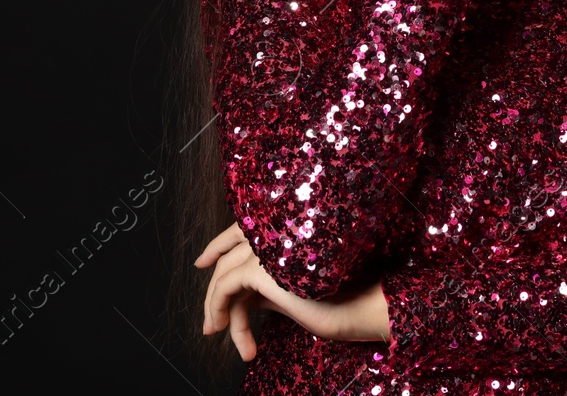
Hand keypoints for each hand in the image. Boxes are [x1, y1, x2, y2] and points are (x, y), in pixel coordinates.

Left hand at [195, 222, 391, 359]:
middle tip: (211, 325)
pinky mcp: (261, 266)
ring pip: (225, 274)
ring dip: (218, 309)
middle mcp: (275, 233)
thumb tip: (247, 297)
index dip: (219, 244)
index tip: (202, 262)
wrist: (364, 307)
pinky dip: (218, 307)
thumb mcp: (297, 290)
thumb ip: (270, 285)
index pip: (242, 230)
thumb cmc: (344, 302)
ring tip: (222, 337)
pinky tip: (226, 331)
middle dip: (215, 292)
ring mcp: (268, 246)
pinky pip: (225, 286)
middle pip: (230, 257)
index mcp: (286, 232)